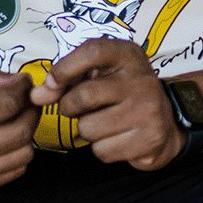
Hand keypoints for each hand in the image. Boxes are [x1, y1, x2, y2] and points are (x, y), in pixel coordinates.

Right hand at [0, 63, 34, 195]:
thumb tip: (15, 80)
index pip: (8, 106)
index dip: (23, 89)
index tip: (24, 81)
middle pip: (21, 132)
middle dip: (31, 109)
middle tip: (26, 98)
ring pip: (23, 155)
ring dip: (26, 133)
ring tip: (14, 118)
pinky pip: (12, 173)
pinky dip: (16, 154)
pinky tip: (4, 139)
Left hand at [32, 36, 184, 169]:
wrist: (166, 121)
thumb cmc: (121, 94)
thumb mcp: (98, 75)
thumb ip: (64, 81)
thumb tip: (36, 97)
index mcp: (128, 56)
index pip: (92, 51)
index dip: (64, 68)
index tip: (52, 83)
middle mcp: (141, 80)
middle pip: (83, 96)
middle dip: (69, 107)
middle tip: (79, 109)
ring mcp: (148, 111)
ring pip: (88, 128)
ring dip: (86, 130)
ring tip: (104, 122)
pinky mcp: (149, 139)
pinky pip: (101, 150)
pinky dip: (101, 148)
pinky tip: (116, 137)